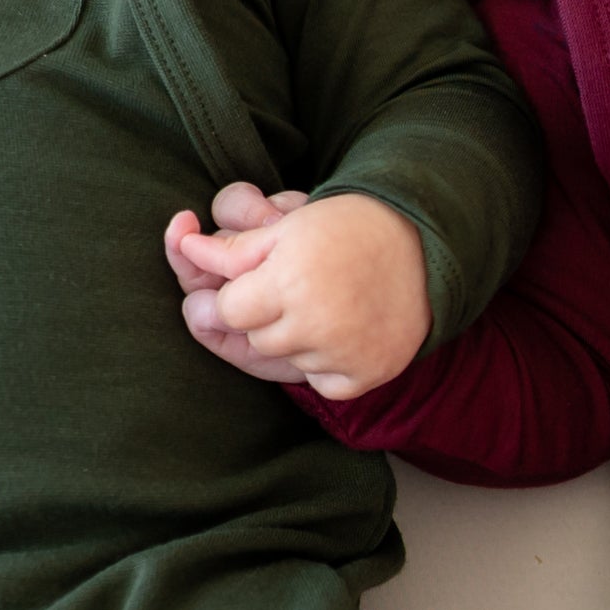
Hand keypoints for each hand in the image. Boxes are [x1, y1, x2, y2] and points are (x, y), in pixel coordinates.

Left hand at [163, 183, 429, 398]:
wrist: (425, 247)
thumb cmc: (348, 229)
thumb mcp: (286, 227)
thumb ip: (231, 249)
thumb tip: (184, 249)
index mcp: (287, 280)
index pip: (225, 311)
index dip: (236, 296)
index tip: (259, 282)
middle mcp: (313, 321)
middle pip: (255, 339)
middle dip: (265, 317)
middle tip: (297, 289)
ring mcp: (342, 353)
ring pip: (287, 361)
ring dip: (295, 340)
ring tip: (325, 305)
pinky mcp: (365, 375)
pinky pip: (323, 382)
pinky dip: (327, 363)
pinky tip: (345, 331)